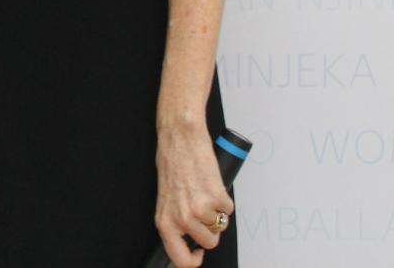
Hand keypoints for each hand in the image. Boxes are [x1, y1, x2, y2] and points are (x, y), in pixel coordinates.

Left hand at [154, 118, 231, 267]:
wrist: (180, 138)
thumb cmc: (172, 163)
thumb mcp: (167, 198)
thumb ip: (176, 219)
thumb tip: (189, 238)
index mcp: (165, 220)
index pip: (180, 259)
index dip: (193, 260)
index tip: (198, 254)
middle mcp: (181, 218)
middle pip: (209, 243)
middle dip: (210, 229)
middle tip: (203, 210)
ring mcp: (200, 210)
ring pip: (220, 228)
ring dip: (217, 213)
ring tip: (205, 194)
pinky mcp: (217, 198)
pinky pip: (229, 210)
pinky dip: (224, 199)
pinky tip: (211, 185)